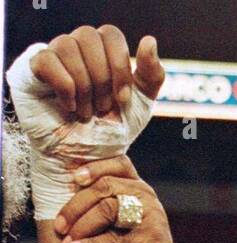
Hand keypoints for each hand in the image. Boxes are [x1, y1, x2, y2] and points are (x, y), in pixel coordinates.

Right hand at [7, 28, 162, 220]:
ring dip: (84, 87)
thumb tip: (149, 40)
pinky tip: (69, 107)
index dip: (119, 67)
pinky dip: (65, 88)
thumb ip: (151, 75)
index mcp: (101, 50)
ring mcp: (53, 56)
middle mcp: (76, 46)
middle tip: (102, 110)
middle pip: (89, 37)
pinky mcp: (33, 69)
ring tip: (86, 113)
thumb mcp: (140, 106)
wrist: (85, 161)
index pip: (110, 34)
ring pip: (67, 46)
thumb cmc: (110, 132)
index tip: (123, 100)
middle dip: (101, 80)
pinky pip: (48, 61)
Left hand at [54, 155, 190, 242]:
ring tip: (65, 240)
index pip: (119, 164)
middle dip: (76, 205)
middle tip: (59, 224)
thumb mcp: (116, 227)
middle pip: (105, 186)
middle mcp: (148, 200)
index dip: (95, 167)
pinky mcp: (149, 242)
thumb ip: (100, 208)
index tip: (74, 179)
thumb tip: (60, 194)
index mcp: (140, 191)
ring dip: (81, 224)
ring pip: (107, 209)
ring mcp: (151, 220)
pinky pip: (113, 238)